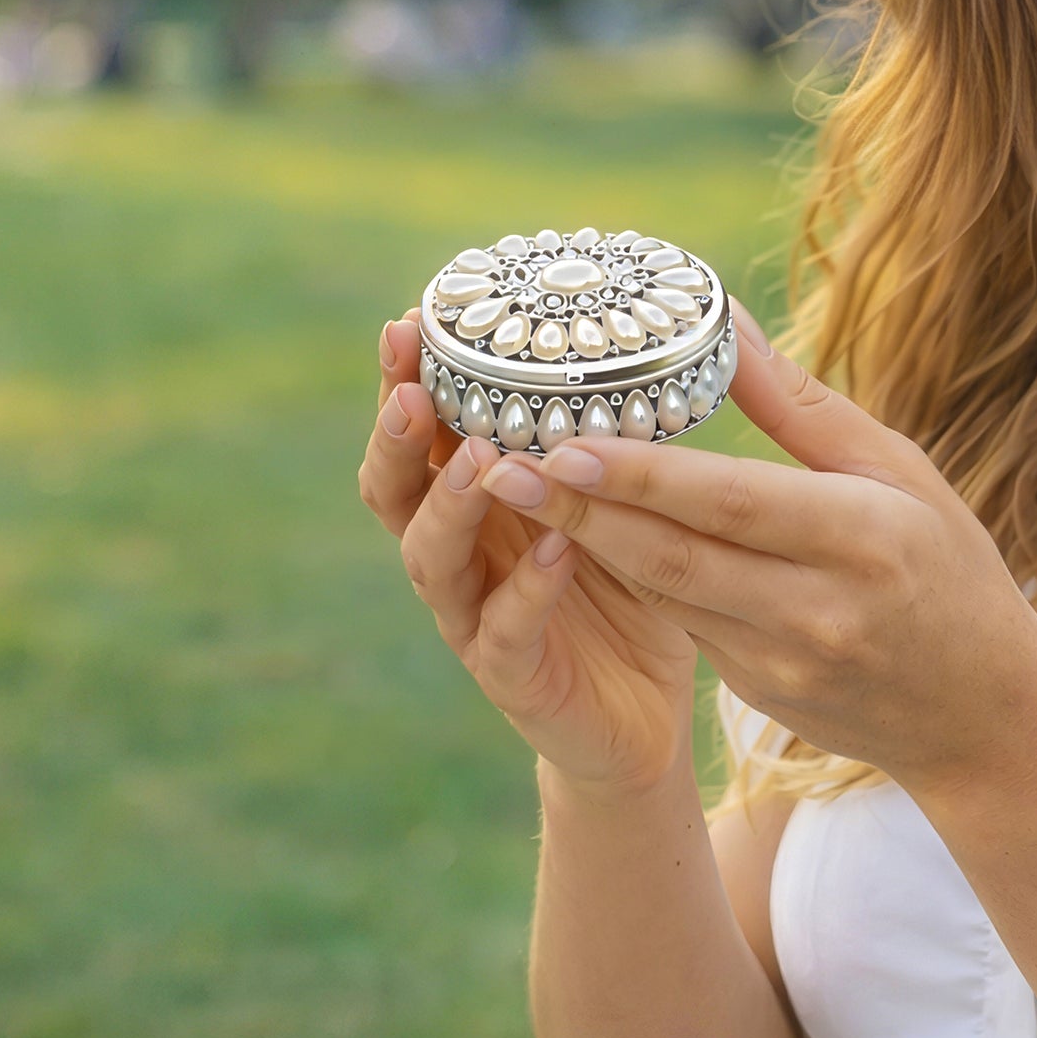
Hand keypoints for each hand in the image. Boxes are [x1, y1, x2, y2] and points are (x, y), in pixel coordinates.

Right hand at [357, 310, 700, 798]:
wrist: (640, 715)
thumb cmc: (625, 584)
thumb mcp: (620, 497)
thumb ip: (608, 437)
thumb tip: (640, 341)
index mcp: (478, 501)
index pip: (423, 433)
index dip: (407, 381)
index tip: (410, 322)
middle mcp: (462, 553)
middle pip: (395, 490)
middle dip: (396, 437)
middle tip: (411, 392)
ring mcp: (475, 617)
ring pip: (432, 560)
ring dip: (449, 506)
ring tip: (477, 461)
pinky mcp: (512, 676)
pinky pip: (504, 632)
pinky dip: (526, 589)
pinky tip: (557, 551)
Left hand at [469, 296, 1036, 798]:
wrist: (982, 716)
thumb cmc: (947, 563)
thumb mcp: (898, 467)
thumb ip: (799, 404)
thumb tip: (723, 318)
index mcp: (861, 538)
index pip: (731, 503)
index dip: (641, 477)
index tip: (565, 441)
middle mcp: (816, 609)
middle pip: (675, 558)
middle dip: (579, 512)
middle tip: (501, 463)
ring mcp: (783, 663)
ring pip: (663, 595)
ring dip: (586, 545)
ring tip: (518, 489)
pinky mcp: (758, 692)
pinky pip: (683, 623)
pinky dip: (630, 577)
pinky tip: (580, 535)